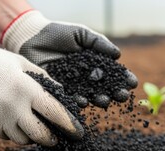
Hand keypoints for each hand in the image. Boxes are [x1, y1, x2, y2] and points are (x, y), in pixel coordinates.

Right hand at [0, 25, 83, 145]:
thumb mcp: (25, 64)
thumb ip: (46, 81)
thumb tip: (65, 98)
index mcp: (27, 89)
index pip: (54, 113)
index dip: (69, 126)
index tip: (78, 133)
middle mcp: (13, 106)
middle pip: (40, 135)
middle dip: (51, 139)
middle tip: (56, 137)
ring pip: (22, 140)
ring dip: (31, 136)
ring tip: (32, 126)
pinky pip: (5, 136)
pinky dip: (13, 131)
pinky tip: (12, 119)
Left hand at [1, 10, 137, 106]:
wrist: (32, 37)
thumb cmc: (58, 33)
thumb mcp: (81, 34)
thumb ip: (99, 43)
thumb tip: (118, 55)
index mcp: (95, 64)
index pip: (113, 73)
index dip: (123, 78)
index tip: (132, 82)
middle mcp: (86, 77)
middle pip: (105, 88)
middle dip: (115, 92)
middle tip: (122, 96)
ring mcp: (74, 85)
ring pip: (90, 95)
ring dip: (99, 99)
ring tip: (104, 100)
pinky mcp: (59, 90)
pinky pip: (70, 98)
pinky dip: (77, 101)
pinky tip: (83, 101)